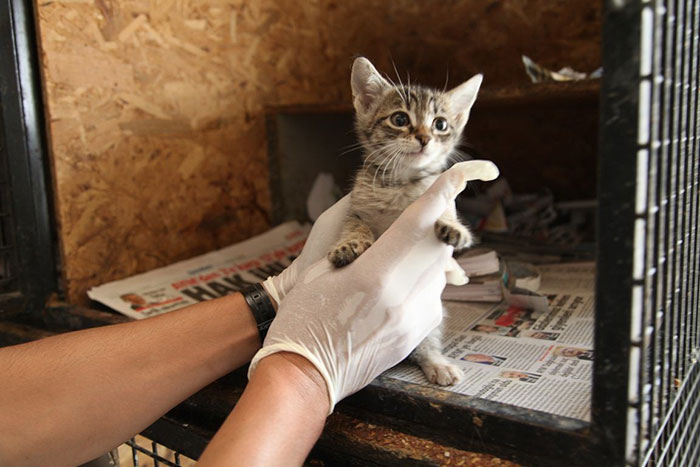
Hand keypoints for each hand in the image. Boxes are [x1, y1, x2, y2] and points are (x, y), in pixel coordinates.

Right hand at [249, 161, 486, 412]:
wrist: (305, 376)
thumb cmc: (303, 319)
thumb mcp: (323, 273)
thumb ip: (359, 248)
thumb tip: (389, 236)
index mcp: (374, 274)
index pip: (416, 224)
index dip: (438, 194)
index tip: (455, 175)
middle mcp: (402, 297)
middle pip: (437, 246)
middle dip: (436, 223)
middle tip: (429, 212)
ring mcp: (413, 320)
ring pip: (439, 272)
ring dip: (428, 256)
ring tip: (402, 257)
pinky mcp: (415, 337)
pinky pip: (433, 298)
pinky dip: (423, 284)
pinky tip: (398, 288)